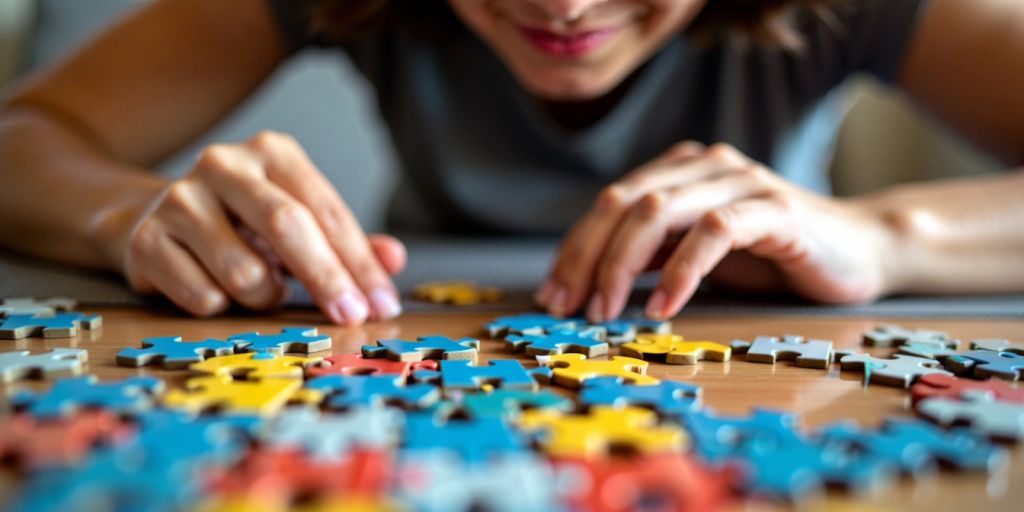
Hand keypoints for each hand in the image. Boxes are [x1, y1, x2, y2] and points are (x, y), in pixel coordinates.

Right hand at [121, 131, 404, 323]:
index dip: (360, 263)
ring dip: (264, 297)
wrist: (149, 220)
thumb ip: (348, 243)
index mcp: (272, 152)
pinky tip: (214, 288)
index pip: (327, 211)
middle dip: (327, 280)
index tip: (382, 304)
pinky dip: (221, 307)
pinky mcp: (145, 240)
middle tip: (353, 318)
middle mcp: (224, 164)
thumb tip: (395, 260)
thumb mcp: (299, 225)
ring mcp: (179, 199)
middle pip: (288, 227)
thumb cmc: (242, 227)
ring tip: (258, 287)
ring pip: (245, 273)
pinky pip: (205, 297)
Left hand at [536, 142, 897, 320]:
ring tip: (605, 310)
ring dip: (621, 265)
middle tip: (568, 306)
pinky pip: (714, 232)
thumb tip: (586, 281)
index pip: (610, 202)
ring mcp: (740, 182)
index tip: (552, 294)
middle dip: (586, 256)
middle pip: (623, 202)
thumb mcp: (695, 254)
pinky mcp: (774, 209)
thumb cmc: (770, 259)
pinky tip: (663, 306)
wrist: (859, 252)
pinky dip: (681, 270)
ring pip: (659, 211)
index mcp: (680, 170)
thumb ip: (651, 253)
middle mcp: (705, 165)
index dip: (575, 248)